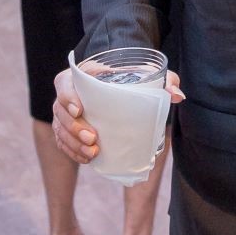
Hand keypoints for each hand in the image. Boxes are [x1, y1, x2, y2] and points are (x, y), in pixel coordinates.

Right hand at [51, 66, 183, 164]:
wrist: (119, 87)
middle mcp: (68, 94)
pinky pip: (62, 142)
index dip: (67, 97)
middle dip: (74, 127)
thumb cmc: (130, 78)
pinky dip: (73, 152)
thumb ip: (164, 80)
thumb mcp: (147, 75)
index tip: (80, 110)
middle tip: (92, 138)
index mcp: (80, 76)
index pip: (64, 84)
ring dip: (73, 143)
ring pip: (60, 129)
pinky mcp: (68, 129)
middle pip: (59, 111)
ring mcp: (65, 113)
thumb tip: (176, 95)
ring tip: (92, 153)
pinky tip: (87, 159)